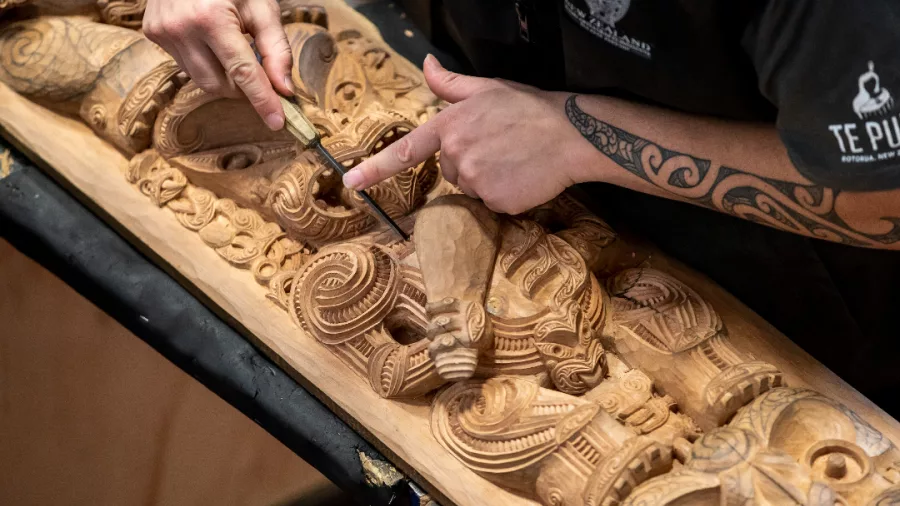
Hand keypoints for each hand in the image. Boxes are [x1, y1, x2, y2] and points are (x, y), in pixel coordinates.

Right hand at [143, 0, 291, 129]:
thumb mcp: (261, 6)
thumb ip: (276, 48)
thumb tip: (283, 89)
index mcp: (212, 17)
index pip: (242, 72)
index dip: (263, 100)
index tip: (278, 122)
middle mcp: (182, 27)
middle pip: (219, 85)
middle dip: (243, 87)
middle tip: (258, 72)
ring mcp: (162, 32)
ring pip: (201, 80)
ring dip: (223, 75)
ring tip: (231, 48)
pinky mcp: (152, 33)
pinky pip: (185, 65)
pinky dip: (204, 62)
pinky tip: (209, 40)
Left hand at [341, 55, 596, 214]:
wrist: (571, 134)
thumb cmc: (529, 108)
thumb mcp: (487, 88)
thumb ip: (450, 84)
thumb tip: (426, 64)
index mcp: (450, 126)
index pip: (405, 150)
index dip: (375, 168)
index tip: (351, 183)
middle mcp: (457, 155)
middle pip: (449, 170)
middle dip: (469, 161)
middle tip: (499, 146)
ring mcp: (475, 180)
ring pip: (470, 188)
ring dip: (487, 178)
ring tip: (513, 159)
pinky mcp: (495, 201)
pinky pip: (491, 203)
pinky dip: (504, 194)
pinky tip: (521, 175)